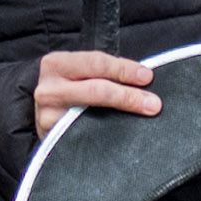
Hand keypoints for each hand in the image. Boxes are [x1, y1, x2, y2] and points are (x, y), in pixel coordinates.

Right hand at [33, 48, 159, 122]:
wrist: (46, 117)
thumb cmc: (72, 91)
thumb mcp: (81, 74)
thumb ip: (105, 72)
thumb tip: (144, 79)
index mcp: (56, 64)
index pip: (96, 63)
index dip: (124, 69)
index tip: (147, 77)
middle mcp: (48, 89)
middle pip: (95, 89)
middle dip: (128, 95)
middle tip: (153, 102)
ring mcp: (47, 115)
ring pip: (90, 114)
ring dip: (123, 112)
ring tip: (146, 112)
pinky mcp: (51, 137)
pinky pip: (83, 134)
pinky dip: (107, 133)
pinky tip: (123, 132)